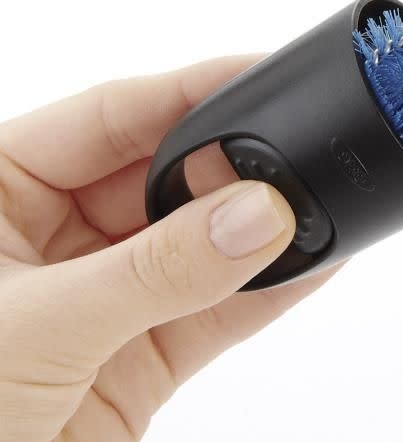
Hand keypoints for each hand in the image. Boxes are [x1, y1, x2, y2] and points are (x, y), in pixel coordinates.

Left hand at [0, 58, 336, 441]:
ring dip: (259, 236)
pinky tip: (313, 266)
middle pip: (163, 178)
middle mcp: (49, 237)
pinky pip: (213, 315)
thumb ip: (159, 270)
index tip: (265, 77)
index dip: (190, 93)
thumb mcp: (40, 327)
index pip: (109, 116)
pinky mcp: (135, 365)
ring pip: (198, 248)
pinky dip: (264, 294)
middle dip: (233, 173)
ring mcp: (100, 301)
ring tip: (324, 213)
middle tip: (299, 171)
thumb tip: (257, 215)